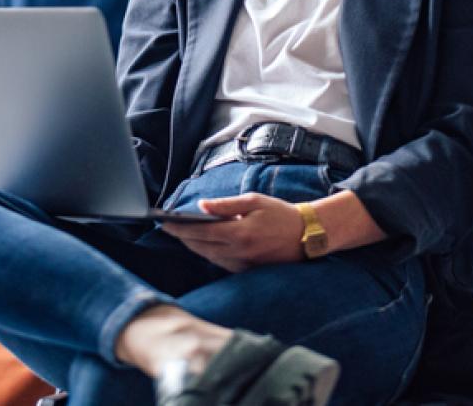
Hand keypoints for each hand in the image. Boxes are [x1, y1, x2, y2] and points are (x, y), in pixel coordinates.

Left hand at [160, 193, 307, 272]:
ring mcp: (243, 264)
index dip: (180, 229)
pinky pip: (221, 263)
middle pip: (201, 247)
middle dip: (183, 238)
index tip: (164, 224)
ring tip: (182, 235)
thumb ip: (225, 205)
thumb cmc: (280, 214)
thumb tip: (201, 205)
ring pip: (209, 257)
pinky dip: (209, 254)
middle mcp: (239, 252)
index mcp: (239, 233)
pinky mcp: (247, 270)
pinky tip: (203, 245)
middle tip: (168, 229)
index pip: (201, 232)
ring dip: (194, 247)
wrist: (307, 235)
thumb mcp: (254, 201)